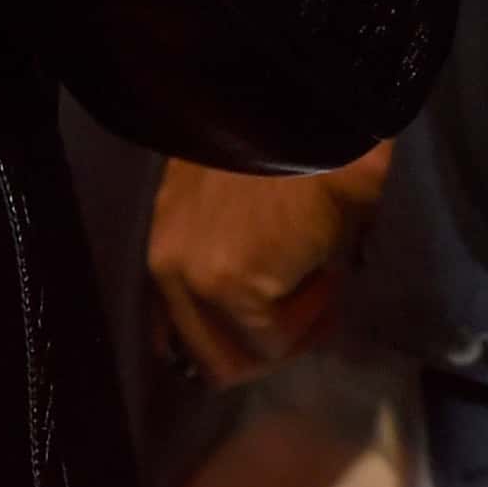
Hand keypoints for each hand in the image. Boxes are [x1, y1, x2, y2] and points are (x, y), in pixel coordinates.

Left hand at [147, 145, 393, 386]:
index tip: (268, 339)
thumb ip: (227, 260)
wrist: (318, 132)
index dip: (223, 344)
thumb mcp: (239, 210)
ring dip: (292, 334)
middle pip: (206, 354)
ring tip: (320, 282)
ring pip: (245, 354)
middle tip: (310, 316)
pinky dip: (310, 322)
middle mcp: (162, 259)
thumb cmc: (290, 162)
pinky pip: (274, 342)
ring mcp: (191, 274)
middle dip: (263, 350)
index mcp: (162, 237)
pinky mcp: (231, 286)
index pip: (171, 326)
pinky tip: (326, 276)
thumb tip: (252, 326)